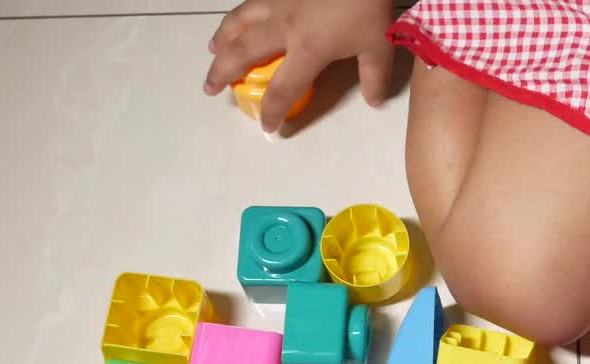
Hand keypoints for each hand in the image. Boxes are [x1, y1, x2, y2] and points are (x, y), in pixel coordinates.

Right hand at [204, 0, 396, 131]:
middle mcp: (284, 27)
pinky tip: (238, 16)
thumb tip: (373, 102)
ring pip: (239, 21)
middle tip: (210, 87)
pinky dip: (238, 12)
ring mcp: (278, 1)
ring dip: (222, 38)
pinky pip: (250, 0)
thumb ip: (374, 77)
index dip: (272, 111)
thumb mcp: (379, 45)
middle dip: (222, 73)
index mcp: (307, 49)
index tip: (267, 125)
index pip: (283, 90)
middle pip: (242, 53)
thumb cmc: (368, 5)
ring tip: (213, 49)